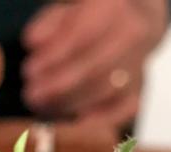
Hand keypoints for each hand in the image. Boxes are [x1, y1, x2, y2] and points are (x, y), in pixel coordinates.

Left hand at [22, 0, 169, 127]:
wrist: (136, 15)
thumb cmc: (92, 12)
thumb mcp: (68, 6)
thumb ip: (51, 21)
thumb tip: (33, 42)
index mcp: (114, 5)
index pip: (83, 35)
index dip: (54, 57)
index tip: (29, 71)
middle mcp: (133, 33)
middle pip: (96, 67)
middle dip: (59, 86)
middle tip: (31, 95)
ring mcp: (140, 62)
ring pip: (108, 89)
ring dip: (71, 102)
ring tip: (42, 105)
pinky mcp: (140, 86)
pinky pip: (127, 106)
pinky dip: (104, 118)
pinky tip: (78, 122)